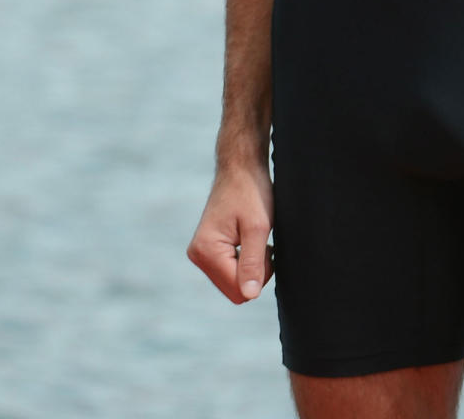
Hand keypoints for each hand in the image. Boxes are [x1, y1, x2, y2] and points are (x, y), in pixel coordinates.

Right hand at [186, 161, 273, 302]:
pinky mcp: (207, 250)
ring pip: (233, 283)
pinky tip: (247, 239)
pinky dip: (244, 261)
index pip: (238, 290)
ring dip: (250, 266)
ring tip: (254, 238)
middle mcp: (197, 255)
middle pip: (234, 290)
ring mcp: (200, 253)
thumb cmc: (251, 192)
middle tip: (262, 243)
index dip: (259, 274)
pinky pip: (230, 271)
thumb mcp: (258, 228)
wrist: (241, 167)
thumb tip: (249, 296)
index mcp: (206, 250)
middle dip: (254, 272)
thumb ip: (253, 263)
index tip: (265, 247)